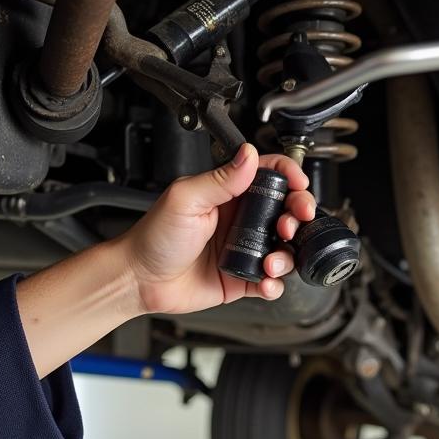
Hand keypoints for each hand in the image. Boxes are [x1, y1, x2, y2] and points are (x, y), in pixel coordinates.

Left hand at [120, 142, 315, 314]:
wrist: (139, 280)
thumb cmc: (154, 237)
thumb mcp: (185, 199)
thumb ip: (220, 178)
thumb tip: (248, 155)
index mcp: (229, 193)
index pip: (269, 174)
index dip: (290, 175)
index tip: (299, 184)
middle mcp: (241, 218)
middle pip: (286, 210)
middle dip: (298, 215)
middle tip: (292, 223)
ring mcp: (244, 248)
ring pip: (284, 248)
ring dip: (287, 255)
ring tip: (271, 262)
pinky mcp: (242, 277)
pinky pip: (272, 280)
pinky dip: (276, 283)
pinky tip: (265, 281)